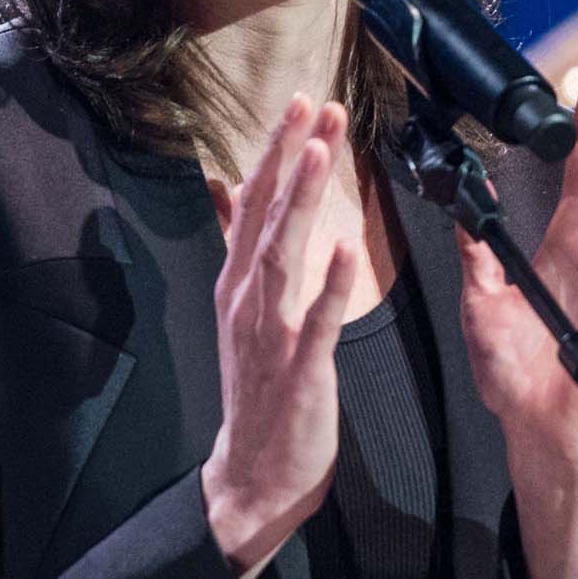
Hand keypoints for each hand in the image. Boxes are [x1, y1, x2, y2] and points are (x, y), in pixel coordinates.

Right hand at [201, 96, 360, 578]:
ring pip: (283, 255)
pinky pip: (316, 322)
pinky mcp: (298, 370)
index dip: (278, 152)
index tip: (301, 103)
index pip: (256, 203)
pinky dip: (330, 285)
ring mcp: (269, 334)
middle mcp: (246, 300)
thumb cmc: (258, 391)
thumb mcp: (242, 311)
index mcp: (237, 284)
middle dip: (291, 158)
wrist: (252, 474)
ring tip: (321, 153)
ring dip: (302, 203)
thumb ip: (241, 249)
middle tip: (315, 105)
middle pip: (267, 215)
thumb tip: (230, 191)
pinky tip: (347, 249)